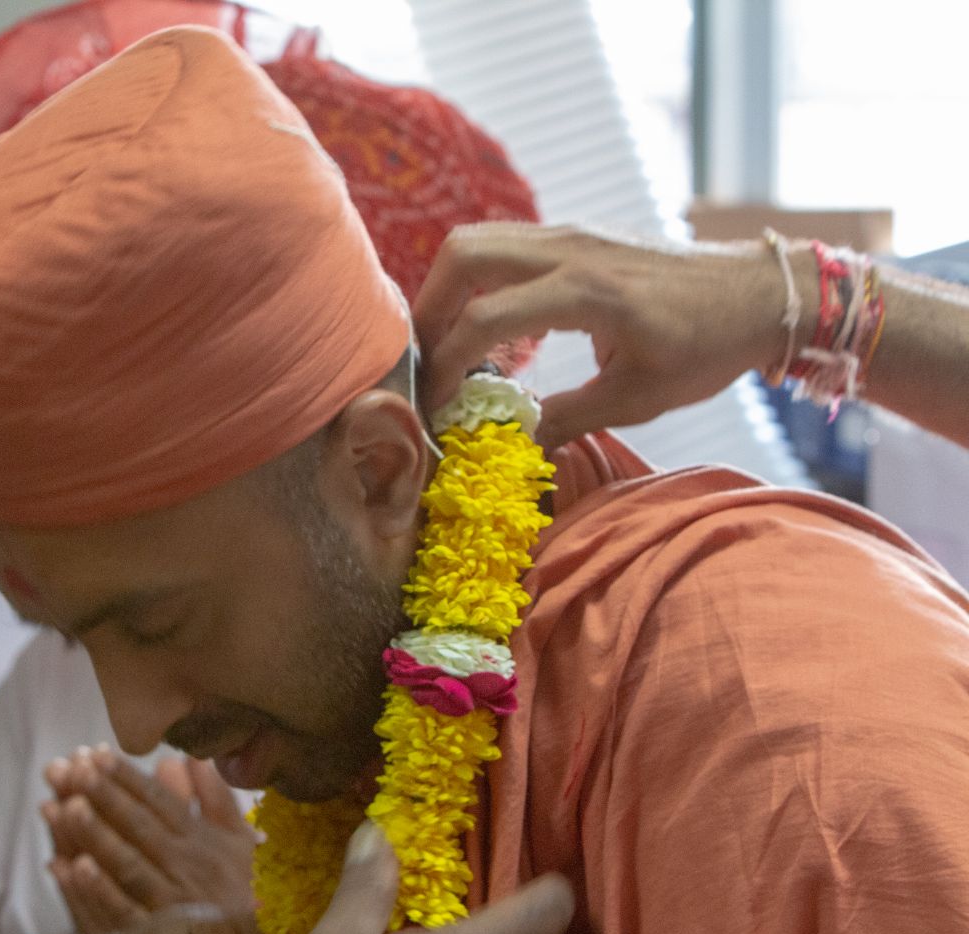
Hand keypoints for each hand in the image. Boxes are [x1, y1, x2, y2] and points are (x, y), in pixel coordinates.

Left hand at [43, 747, 256, 933]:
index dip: (127, 776)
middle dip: (103, 794)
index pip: (159, 802)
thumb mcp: (243, 842)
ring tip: (64, 806)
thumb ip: (216, 800)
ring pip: (128, 862)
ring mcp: (172, 902)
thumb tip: (190, 757)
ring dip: (95, 834)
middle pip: (138, 825)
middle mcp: (186, 866)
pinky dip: (94, 889)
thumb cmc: (253, 895)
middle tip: (70, 768)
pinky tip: (65, 868)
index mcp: (201, 841)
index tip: (96, 753)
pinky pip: (122, 911)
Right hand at [414, 222, 803, 450]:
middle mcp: (570, 250)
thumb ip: (565, 418)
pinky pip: (503, 245)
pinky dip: (478, 281)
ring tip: (448, 344)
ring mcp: (570, 233)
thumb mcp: (637, 398)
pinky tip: (489, 326)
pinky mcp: (574, 235)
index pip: (485, 319)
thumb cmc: (707, 347)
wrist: (760, 293)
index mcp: (587, 293)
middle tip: (426, 361)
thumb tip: (509, 446)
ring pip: (477, 241)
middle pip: (463, 255)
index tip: (436, 405)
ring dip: (449, 290)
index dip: (447, 365)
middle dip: (429, 309)